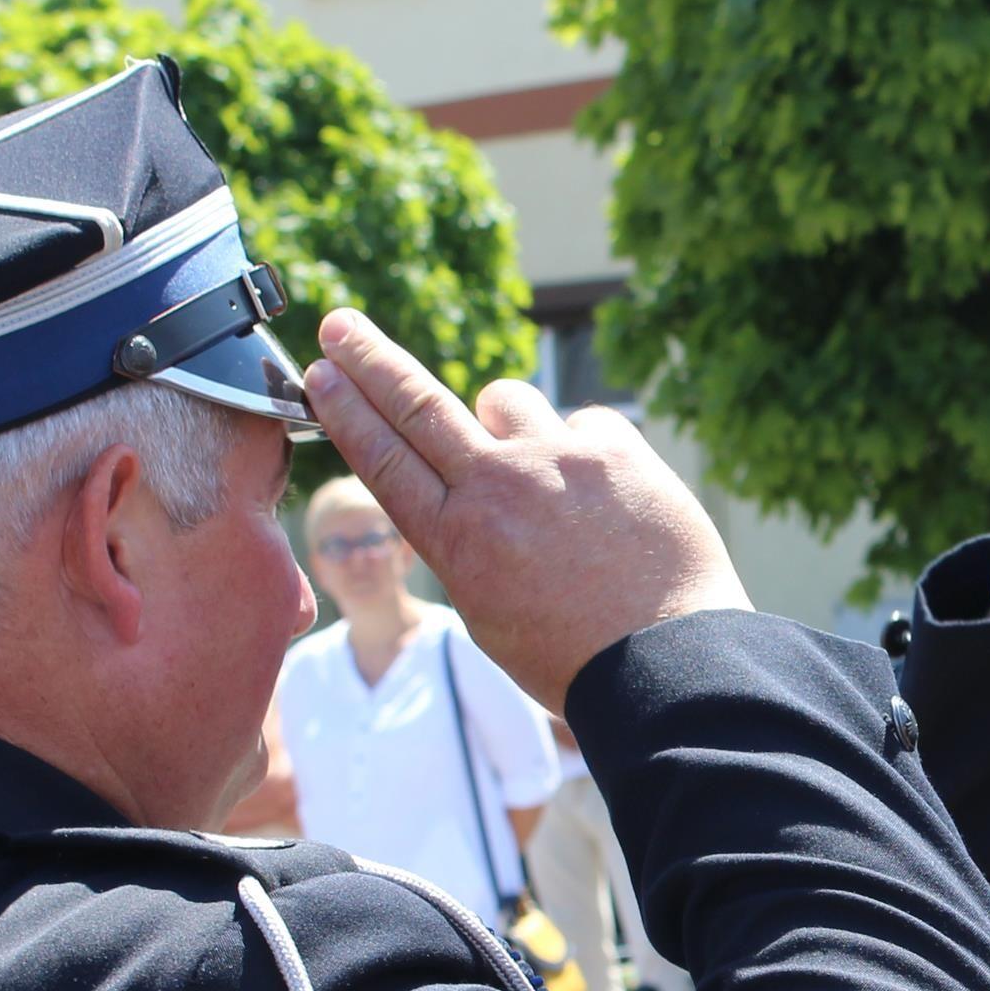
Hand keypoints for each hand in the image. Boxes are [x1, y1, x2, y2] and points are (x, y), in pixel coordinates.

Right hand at [304, 313, 751, 712]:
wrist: (667, 664)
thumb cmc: (573, 653)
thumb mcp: (488, 612)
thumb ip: (465, 538)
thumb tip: (465, 482)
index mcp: (456, 540)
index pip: (384, 459)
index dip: (346, 411)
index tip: (321, 374)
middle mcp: (498, 488)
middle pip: (416, 405)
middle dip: (370, 360)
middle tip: (341, 326)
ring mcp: (557, 460)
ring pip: (505, 402)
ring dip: (509, 426)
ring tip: (545, 483)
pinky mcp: (615, 448)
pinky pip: (582, 423)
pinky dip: (584, 452)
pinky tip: (607, 501)